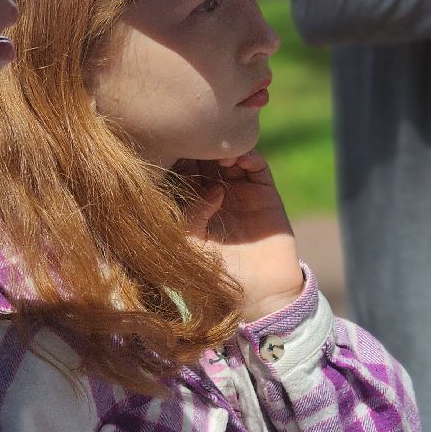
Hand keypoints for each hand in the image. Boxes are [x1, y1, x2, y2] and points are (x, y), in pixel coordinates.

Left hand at [178, 153, 303, 320]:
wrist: (259, 294)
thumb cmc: (216, 275)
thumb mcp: (191, 246)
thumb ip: (188, 216)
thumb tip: (210, 188)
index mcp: (191, 205)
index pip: (179, 170)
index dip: (174, 156)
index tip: (166, 143)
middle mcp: (214, 193)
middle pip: (203, 156)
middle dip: (197, 144)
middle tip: (191, 136)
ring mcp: (240, 191)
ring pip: (228, 155)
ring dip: (221, 147)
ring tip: (216, 149)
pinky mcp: (264, 193)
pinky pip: (256, 166)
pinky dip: (248, 155)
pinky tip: (236, 159)